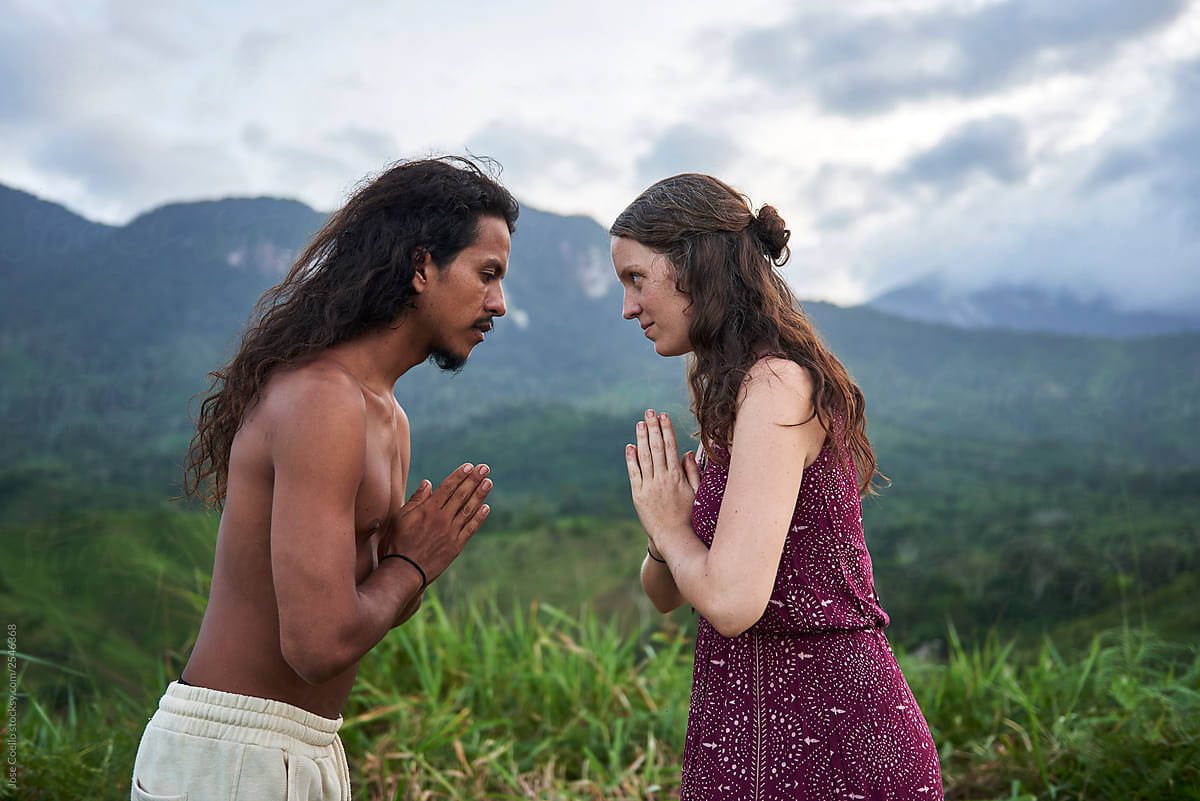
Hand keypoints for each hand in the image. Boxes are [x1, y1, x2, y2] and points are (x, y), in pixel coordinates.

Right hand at [378, 463, 492, 583]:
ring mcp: (451, 532)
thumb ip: (415, 500)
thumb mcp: (400, 517)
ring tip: (488, 482)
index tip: (470, 466)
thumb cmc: (397, 543)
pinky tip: (486, 508)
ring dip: (480, 495)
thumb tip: (427, 483)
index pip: (447, 487)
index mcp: (428, 509)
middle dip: (474, 480)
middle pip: (461, 495)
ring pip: (468, 509)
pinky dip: (479, 517)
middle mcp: (442, 518)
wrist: (404, 571)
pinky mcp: (456, 546)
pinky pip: (471, 529)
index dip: (459, 475)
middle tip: (484, 468)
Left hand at [625, 410, 701, 548]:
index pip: (671, 447)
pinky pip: (634, 473)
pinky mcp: (639, 495)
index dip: (666, 430)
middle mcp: (663, 478)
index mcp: (677, 476)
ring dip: (642, 438)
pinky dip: (631, 459)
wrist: (673, 537)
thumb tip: (689, 452)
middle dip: (653, 428)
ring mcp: (650, 486)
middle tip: (649, 412)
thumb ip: (692, 471)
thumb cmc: (689, 515)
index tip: (663, 416)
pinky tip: (630, 446)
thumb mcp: (696, 492)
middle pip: (657, 448)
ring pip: (645, 457)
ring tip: (640, 423)